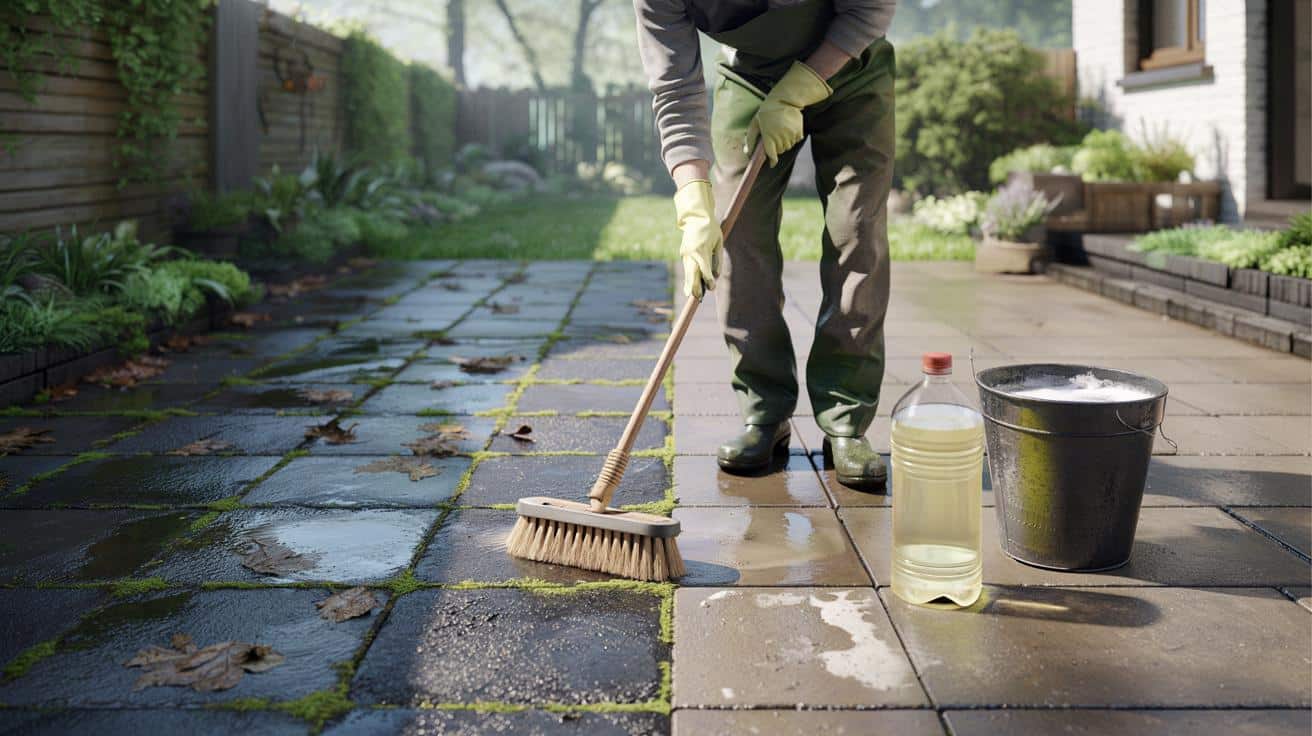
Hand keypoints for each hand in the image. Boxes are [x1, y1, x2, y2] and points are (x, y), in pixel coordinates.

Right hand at [672, 179, 720, 298]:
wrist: (695, 217)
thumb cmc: (711, 229)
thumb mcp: (719, 243)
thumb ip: (718, 259)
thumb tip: (716, 275)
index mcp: (701, 249)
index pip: (704, 269)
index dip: (708, 280)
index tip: (711, 288)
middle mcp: (691, 253)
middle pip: (692, 273)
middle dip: (695, 287)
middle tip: (698, 298)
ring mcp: (685, 253)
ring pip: (688, 272)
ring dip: (690, 284)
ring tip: (692, 296)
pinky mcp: (683, 253)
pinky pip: (687, 267)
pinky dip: (690, 276)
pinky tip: (691, 287)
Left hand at [744, 61, 831, 165]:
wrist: (785, 100)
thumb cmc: (767, 112)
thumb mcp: (755, 123)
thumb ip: (750, 139)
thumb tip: (747, 153)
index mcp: (769, 136)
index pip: (772, 155)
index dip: (772, 161)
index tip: (771, 163)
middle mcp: (780, 138)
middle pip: (780, 151)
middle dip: (776, 148)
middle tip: (773, 137)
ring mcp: (790, 135)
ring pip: (787, 147)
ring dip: (784, 143)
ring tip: (780, 131)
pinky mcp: (798, 132)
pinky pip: (795, 141)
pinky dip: (791, 138)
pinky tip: (787, 129)